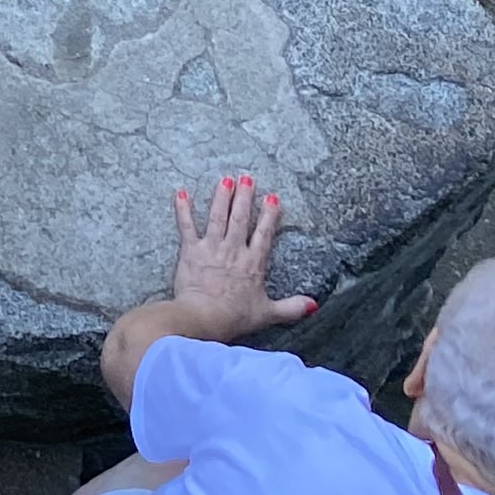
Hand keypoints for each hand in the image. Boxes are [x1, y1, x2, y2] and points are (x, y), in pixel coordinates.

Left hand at [167, 176, 318, 341]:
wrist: (204, 316)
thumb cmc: (236, 316)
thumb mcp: (268, 313)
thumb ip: (292, 307)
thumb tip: (314, 304)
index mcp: (253, 263)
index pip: (264, 234)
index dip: (269, 215)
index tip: (272, 197)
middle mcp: (233, 250)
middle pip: (240, 218)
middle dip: (244, 197)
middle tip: (246, 177)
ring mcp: (211, 248)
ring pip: (217, 216)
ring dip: (221, 197)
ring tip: (225, 179)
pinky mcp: (190, 250)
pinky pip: (186, 226)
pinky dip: (183, 209)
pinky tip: (180, 193)